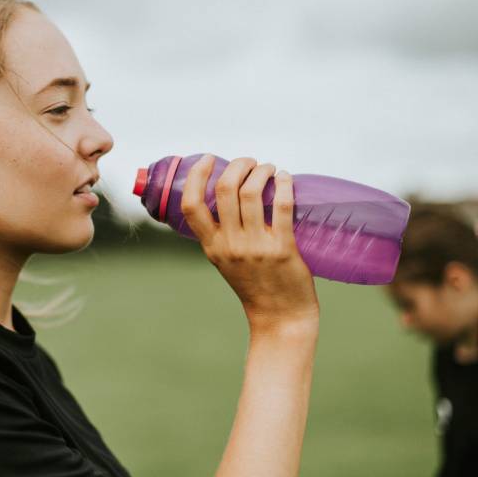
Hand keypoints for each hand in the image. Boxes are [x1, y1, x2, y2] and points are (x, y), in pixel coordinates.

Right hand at [180, 155, 318, 331]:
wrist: (279, 317)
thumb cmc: (256, 286)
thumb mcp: (226, 261)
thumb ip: (223, 235)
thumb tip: (230, 197)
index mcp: (211, 247)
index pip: (191, 206)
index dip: (196, 176)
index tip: (207, 159)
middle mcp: (229, 245)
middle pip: (225, 189)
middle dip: (238, 164)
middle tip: (250, 162)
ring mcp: (255, 246)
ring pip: (252, 192)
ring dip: (262, 170)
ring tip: (269, 169)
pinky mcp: (282, 248)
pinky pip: (281, 206)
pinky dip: (284, 184)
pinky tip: (286, 178)